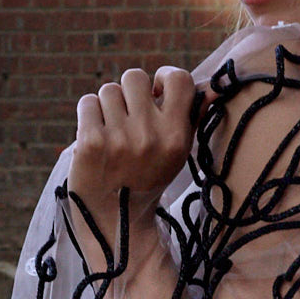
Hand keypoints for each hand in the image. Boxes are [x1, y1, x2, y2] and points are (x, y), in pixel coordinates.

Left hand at [67, 66, 198, 238]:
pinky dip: (88, 116)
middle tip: (127, 118)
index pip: (179, 79)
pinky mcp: (90, 142)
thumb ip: (190, 118)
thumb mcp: (177, 153)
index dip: (163, 77)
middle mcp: (150, 135)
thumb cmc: (147, 179)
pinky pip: (87, 103)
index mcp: (176, 135)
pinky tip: (94, 138)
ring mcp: (119, 138)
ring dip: (107, 107)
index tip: (155, 91)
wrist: (117, 221)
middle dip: (128, 94)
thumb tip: (212, 88)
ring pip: (108, 90)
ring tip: (111, 133)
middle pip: (134, 77)